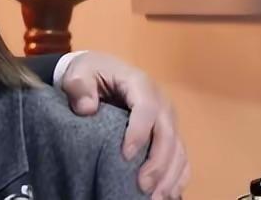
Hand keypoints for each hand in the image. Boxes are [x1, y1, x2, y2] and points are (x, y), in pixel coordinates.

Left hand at [57, 51, 188, 199]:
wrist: (100, 72)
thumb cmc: (89, 74)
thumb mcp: (79, 73)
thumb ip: (79, 87)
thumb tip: (87, 108)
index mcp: (140, 84)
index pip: (146, 109)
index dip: (139, 132)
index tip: (125, 155)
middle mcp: (161, 102)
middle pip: (167, 134)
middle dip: (157, 162)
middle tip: (142, 186)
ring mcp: (167, 120)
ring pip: (177, 149)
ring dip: (169, 176)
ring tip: (155, 198)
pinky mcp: (168, 135)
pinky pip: (180, 158)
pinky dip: (177, 177)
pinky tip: (168, 195)